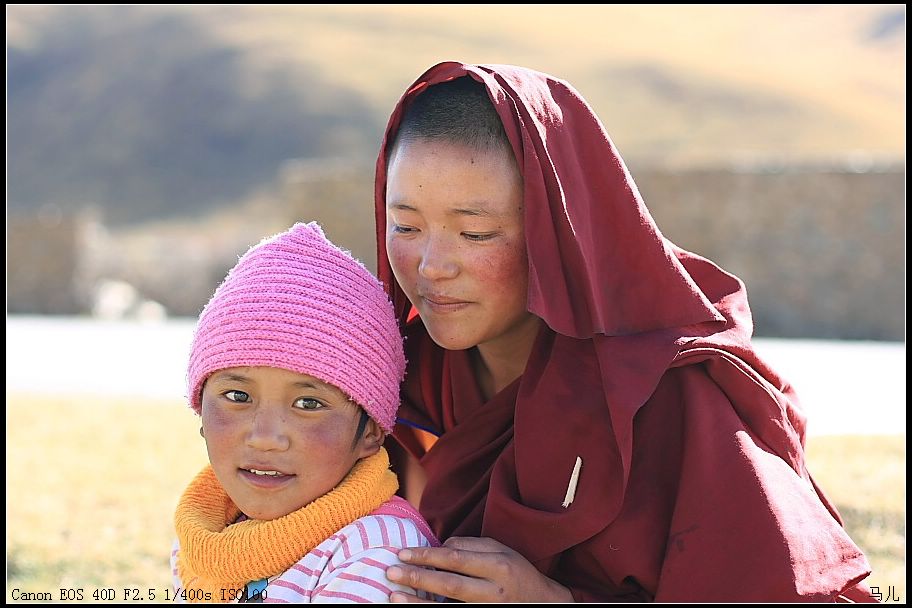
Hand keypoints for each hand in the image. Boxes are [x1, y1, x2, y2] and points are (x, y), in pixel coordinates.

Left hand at [386, 536, 572, 602]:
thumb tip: (439, 548)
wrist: (544, 605)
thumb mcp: (501, 552)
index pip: (456, 559)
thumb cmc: (517, 574)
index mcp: (499, 566)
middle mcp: (494, 591)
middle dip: (418, 577)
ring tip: (394, 597)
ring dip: (419, 604)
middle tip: (391, 571)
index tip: (403, 552)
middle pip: (450, 584)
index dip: (427, 555)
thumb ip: (472, 547)